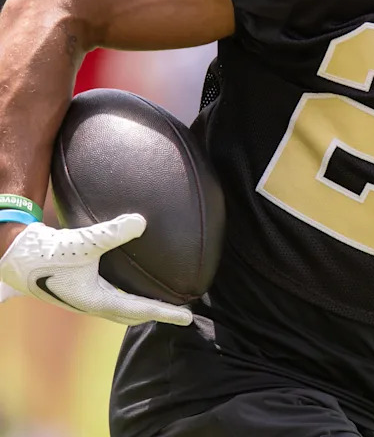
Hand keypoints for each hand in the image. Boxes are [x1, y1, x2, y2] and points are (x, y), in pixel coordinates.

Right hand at [0, 215, 192, 325]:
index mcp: (95, 301)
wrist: (14, 256)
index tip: (188, 318)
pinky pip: (110, 299)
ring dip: (141, 308)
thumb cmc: (46, 252)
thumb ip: (112, 232)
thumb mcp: (83, 242)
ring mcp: (83, 300)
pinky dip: (127, 298)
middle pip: (132, 315)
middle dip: (157, 315)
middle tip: (181, 314)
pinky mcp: (77, 290)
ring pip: (120, 309)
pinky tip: (130, 285)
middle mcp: (91, 305)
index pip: (140, 310)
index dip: (166, 313)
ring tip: (161, 303)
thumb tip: (142, 222)